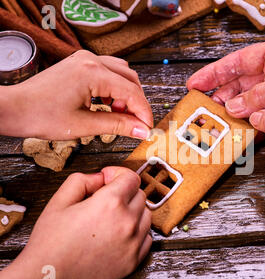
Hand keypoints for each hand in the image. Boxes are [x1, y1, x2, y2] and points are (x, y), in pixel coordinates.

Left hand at [0, 50, 152, 139]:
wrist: (14, 108)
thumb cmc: (41, 116)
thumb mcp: (84, 125)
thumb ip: (118, 125)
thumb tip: (142, 130)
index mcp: (92, 72)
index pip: (131, 92)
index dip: (143, 112)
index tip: (147, 128)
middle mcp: (90, 60)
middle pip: (130, 80)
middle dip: (136, 103)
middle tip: (135, 124)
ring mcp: (84, 59)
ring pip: (121, 74)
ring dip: (126, 94)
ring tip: (118, 115)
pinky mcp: (80, 64)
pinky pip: (108, 72)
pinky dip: (114, 88)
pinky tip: (107, 105)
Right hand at [0, 166, 151, 278]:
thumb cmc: (50, 243)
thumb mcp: (59, 201)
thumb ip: (82, 180)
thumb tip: (100, 178)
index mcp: (110, 203)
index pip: (131, 177)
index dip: (117, 174)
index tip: (107, 179)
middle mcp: (127, 222)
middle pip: (139, 195)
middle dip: (124, 192)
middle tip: (104, 200)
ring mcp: (133, 243)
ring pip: (146, 215)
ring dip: (132, 211)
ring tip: (111, 218)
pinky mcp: (133, 261)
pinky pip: (147, 238)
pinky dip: (137, 232)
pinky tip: (118, 234)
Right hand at [187, 36, 264, 161]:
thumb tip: (236, 105)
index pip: (240, 61)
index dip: (216, 72)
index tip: (197, 83)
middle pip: (239, 82)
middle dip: (220, 93)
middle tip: (202, 106)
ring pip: (246, 100)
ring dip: (231, 110)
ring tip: (214, 119)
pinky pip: (257, 115)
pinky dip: (246, 122)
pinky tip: (235, 128)